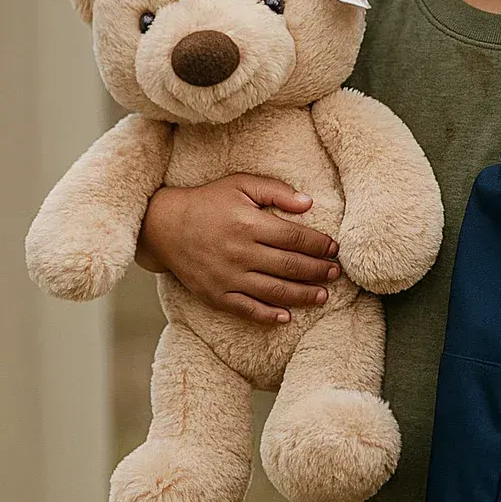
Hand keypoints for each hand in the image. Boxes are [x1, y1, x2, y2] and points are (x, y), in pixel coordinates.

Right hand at [137, 175, 340, 324]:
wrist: (162, 226)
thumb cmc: (208, 201)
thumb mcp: (241, 184)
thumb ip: (276, 191)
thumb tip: (308, 203)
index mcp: (249, 224)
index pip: (295, 238)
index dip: (319, 244)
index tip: (334, 248)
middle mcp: (240, 253)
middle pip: (290, 266)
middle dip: (318, 270)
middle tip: (336, 273)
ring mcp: (227, 277)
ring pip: (274, 291)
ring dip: (303, 295)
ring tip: (323, 295)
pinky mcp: (215, 295)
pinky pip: (246, 310)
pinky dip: (268, 316)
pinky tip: (287, 317)